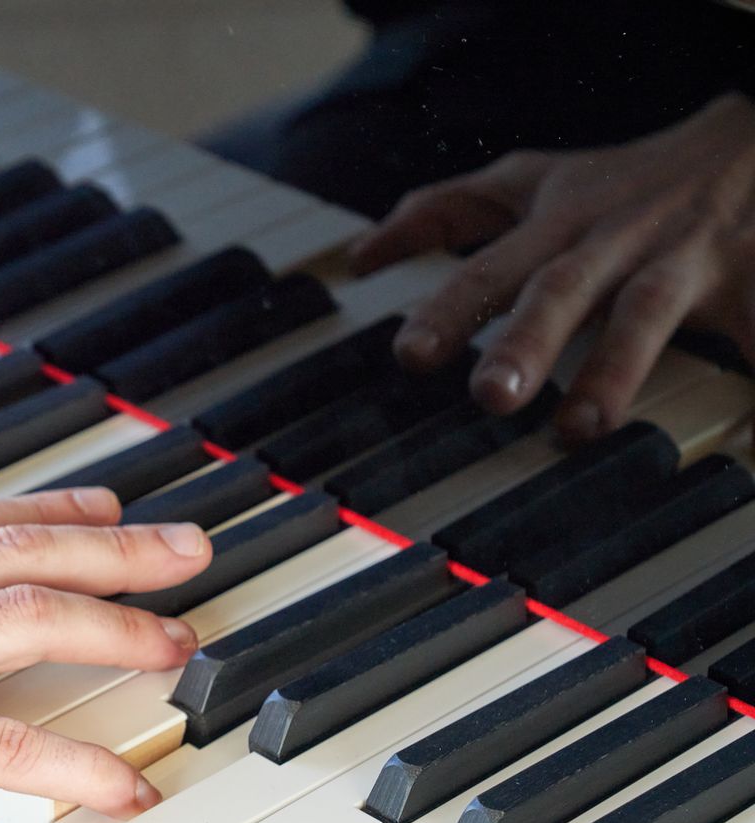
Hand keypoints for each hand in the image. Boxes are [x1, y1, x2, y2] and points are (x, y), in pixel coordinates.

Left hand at [350, 92, 754, 440]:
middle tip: (491, 396)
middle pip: (565, 288)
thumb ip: (444, 214)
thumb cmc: (626, 178)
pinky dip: (751, 362)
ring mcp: (684, 258)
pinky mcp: (753, 276)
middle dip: (527, 340)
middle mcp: (615, 240)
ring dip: (615, 367)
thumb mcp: (532, 180)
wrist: (754, 140)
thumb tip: (360, 257)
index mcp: (559, 222)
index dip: (450, 309)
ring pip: (648, 310)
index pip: (491, 268)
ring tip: (582, 427)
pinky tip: (746, 418)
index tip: (411, 356)